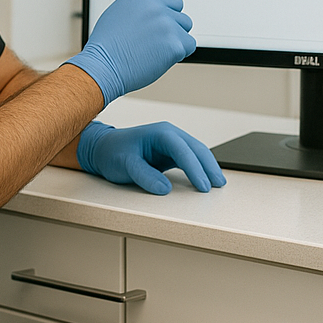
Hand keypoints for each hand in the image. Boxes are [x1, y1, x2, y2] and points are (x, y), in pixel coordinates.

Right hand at [66, 0, 200, 104]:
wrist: (103, 66)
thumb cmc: (108, 45)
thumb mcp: (120, 13)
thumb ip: (143, 7)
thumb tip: (163, 13)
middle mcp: (155, 4)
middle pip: (180, 11)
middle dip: (171, 24)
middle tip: (150, 39)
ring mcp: (167, 22)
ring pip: (185, 28)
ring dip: (174, 39)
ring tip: (151, 49)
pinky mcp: (175, 42)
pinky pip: (188, 45)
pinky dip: (178, 53)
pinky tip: (158, 57)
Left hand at [76, 121, 226, 194]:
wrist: (103, 149)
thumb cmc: (113, 153)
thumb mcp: (125, 165)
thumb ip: (144, 175)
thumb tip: (164, 189)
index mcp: (160, 133)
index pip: (183, 150)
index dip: (195, 168)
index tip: (203, 185)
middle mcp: (169, 135)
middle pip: (196, 149)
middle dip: (209, 167)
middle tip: (218, 185)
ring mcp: (172, 143)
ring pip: (197, 153)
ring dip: (208, 167)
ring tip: (219, 183)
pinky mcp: (171, 153)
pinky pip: (191, 159)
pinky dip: (201, 168)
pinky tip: (207, 178)